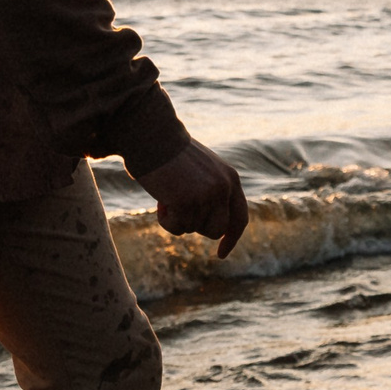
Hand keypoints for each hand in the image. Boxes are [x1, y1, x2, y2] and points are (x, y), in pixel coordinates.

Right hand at [133, 139, 249, 257]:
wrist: (151, 135)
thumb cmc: (169, 151)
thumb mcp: (201, 170)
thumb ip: (211, 193)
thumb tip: (210, 225)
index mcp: (230, 179)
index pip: (239, 217)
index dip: (232, 238)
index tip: (221, 254)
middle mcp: (224, 188)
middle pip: (215, 230)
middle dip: (196, 226)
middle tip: (177, 209)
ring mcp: (207, 195)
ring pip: (193, 229)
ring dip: (177, 219)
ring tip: (166, 197)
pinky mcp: (188, 202)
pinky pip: (177, 228)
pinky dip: (166, 220)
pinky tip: (160, 199)